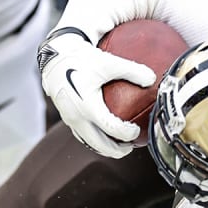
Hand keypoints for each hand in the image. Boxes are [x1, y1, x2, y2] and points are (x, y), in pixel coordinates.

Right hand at [37, 28, 155, 157]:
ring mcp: (69, 119)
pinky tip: (107, 136)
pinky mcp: (67, 117)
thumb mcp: (108, 62)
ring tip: (121, 146)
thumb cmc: (82, 59)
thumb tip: (152, 79)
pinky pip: (82, 135)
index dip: (126, 133)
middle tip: (131, 146)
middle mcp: (76, 116)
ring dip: (105, 147)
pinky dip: (95, 140)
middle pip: (99, 144)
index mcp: (87, 105)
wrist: (55, 57)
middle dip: (116, 150)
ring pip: (89, 142)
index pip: (110, 128)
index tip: (136, 130)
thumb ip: (132, 70)